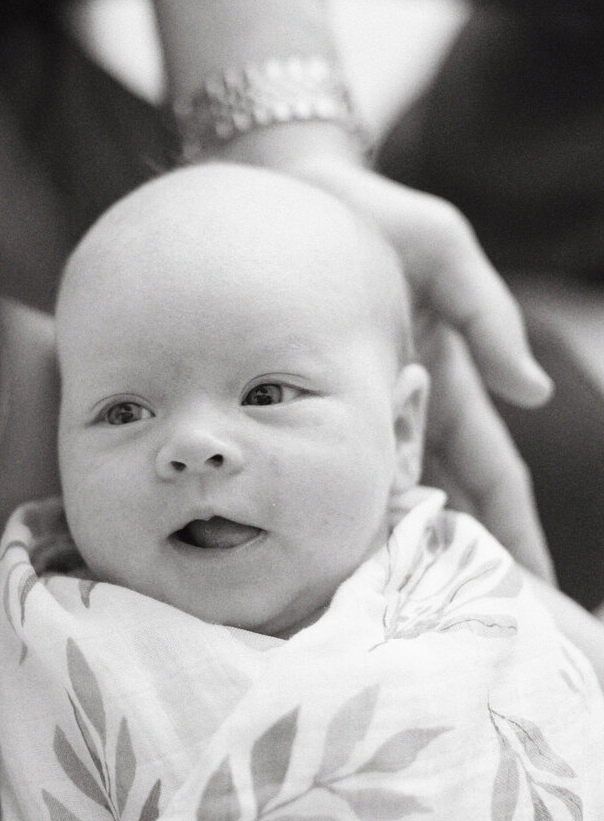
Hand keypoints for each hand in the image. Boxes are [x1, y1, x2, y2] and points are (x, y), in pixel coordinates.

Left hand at [220, 126, 554, 578]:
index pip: (492, 476)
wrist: (284, 191)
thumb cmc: (374, 213)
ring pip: (380, 501)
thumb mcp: (444, 250)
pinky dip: (332, 514)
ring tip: (396, 622)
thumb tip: (535, 393)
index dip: (514, 531)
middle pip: (440, 505)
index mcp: (448, 381)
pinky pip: (320, 469)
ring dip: (390, 555)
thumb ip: (488, 318)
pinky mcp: (305, 403)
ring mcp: (354, 412)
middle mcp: (404, 409)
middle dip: (457, 565)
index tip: (535, 589)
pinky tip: (326, 566)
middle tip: (465, 630)